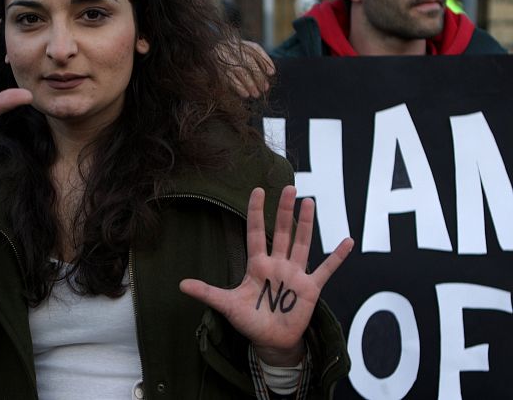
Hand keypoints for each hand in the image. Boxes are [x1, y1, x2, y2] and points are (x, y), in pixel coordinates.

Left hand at [179, 186, 353, 365]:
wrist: (270, 341)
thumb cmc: (249, 320)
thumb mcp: (227, 305)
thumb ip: (207, 293)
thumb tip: (181, 284)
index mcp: (257, 264)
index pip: (256, 232)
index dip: (256, 212)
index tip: (257, 191)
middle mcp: (278, 264)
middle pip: (282, 232)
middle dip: (285, 210)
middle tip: (289, 187)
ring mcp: (295, 274)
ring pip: (302, 243)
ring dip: (306, 224)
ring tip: (309, 202)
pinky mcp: (310, 289)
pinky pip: (326, 269)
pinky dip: (337, 257)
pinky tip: (347, 241)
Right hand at [217, 39, 275, 98]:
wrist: (215, 47)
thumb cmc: (238, 50)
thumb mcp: (252, 48)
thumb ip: (263, 58)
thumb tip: (272, 72)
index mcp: (244, 48)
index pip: (255, 56)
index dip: (263, 65)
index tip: (270, 74)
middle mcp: (235, 54)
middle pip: (249, 65)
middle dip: (257, 78)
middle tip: (263, 89)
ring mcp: (227, 62)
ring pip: (239, 73)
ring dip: (249, 84)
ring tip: (256, 94)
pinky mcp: (220, 71)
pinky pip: (229, 80)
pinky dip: (237, 88)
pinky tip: (245, 94)